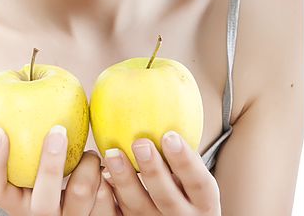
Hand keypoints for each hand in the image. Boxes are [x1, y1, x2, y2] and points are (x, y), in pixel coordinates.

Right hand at [0, 126, 116, 214]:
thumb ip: (11, 141)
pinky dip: (107, 175)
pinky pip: (106, 195)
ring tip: (90, 154)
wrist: (77, 204)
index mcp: (15, 201)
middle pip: (43, 200)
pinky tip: (110, 165)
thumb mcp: (24, 162)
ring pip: (81, 193)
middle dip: (50, 164)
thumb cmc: (45, 170)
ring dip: (88, 164)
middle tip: (57, 130)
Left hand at [102, 131, 220, 214]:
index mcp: (204, 202)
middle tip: (140, 142)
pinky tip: (99, 178)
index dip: (185, 160)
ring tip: (112, 154)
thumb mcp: (193, 179)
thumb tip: (163, 98)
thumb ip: (184, 154)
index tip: (170, 135)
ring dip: (125, 181)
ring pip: (140, 210)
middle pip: (168, 198)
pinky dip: (109, 198)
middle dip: (153, 170)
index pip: (199, 182)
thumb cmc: (185, 192)